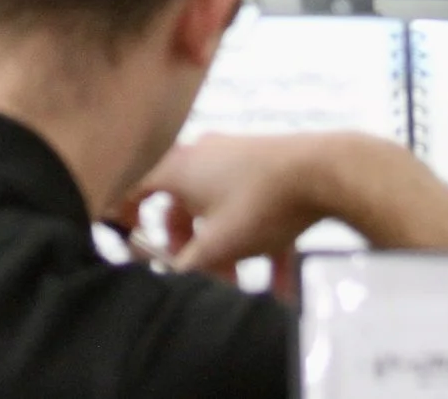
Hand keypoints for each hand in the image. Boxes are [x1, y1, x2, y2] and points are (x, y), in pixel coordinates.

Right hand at [139, 134, 339, 279]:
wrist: (324, 171)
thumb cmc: (260, 203)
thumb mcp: (218, 243)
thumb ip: (188, 264)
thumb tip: (171, 276)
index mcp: (178, 168)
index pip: (134, 185)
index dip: (124, 214)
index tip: (131, 242)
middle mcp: (201, 157)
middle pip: (181, 207)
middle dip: (189, 249)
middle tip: (196, 278)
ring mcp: (235, 160)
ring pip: (218, 212)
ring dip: (225, 251)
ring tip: (241, 290)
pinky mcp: (266, 170)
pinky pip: (252, 210)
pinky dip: (259, 243)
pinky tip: (280, 286)